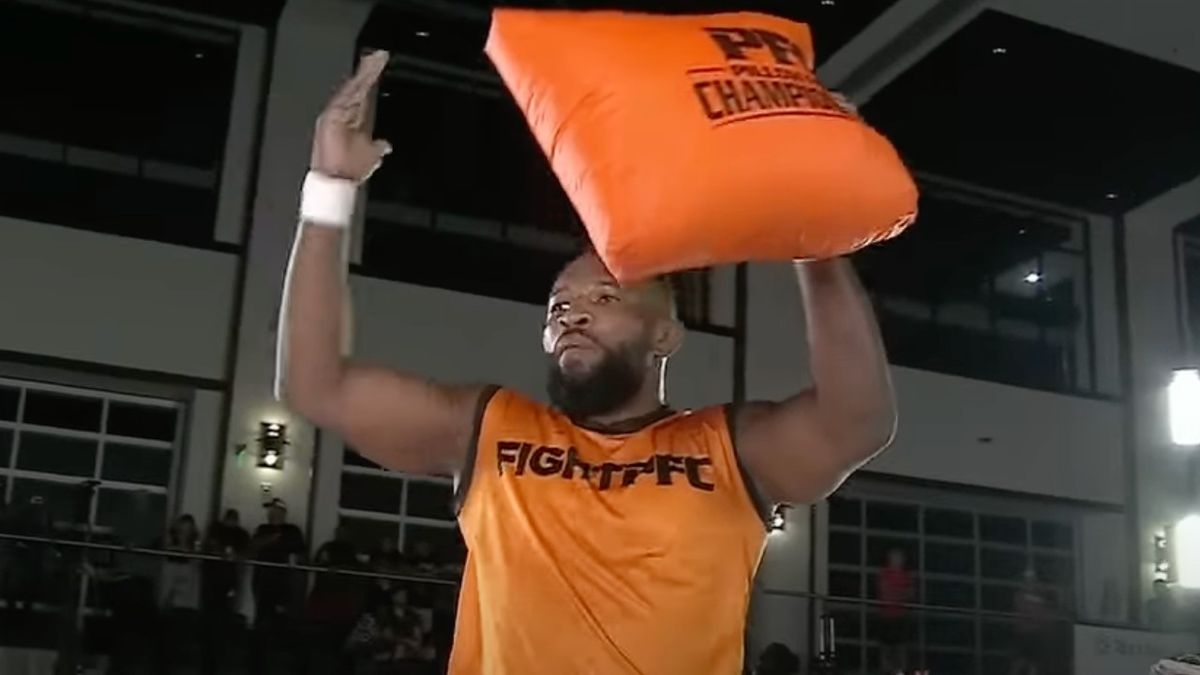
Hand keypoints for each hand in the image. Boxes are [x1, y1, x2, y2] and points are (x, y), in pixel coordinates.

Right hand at [311, 50, 392, 180]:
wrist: (336, 179)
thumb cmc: (350, 169)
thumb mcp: (370, 155)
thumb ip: (377, 147)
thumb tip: (386, 145)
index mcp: (352, 120)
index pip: (362, 95)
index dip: (371, 81)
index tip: (379, 66)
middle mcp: (343, 114)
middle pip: (358, 88)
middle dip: (369, 73)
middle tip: (380, 57)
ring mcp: (336, 114)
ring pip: (352, 90)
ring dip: (365, 75)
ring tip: (376, 60)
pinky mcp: (331, 117)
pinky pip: (344, 98)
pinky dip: (355, 87)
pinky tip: (365, 75)